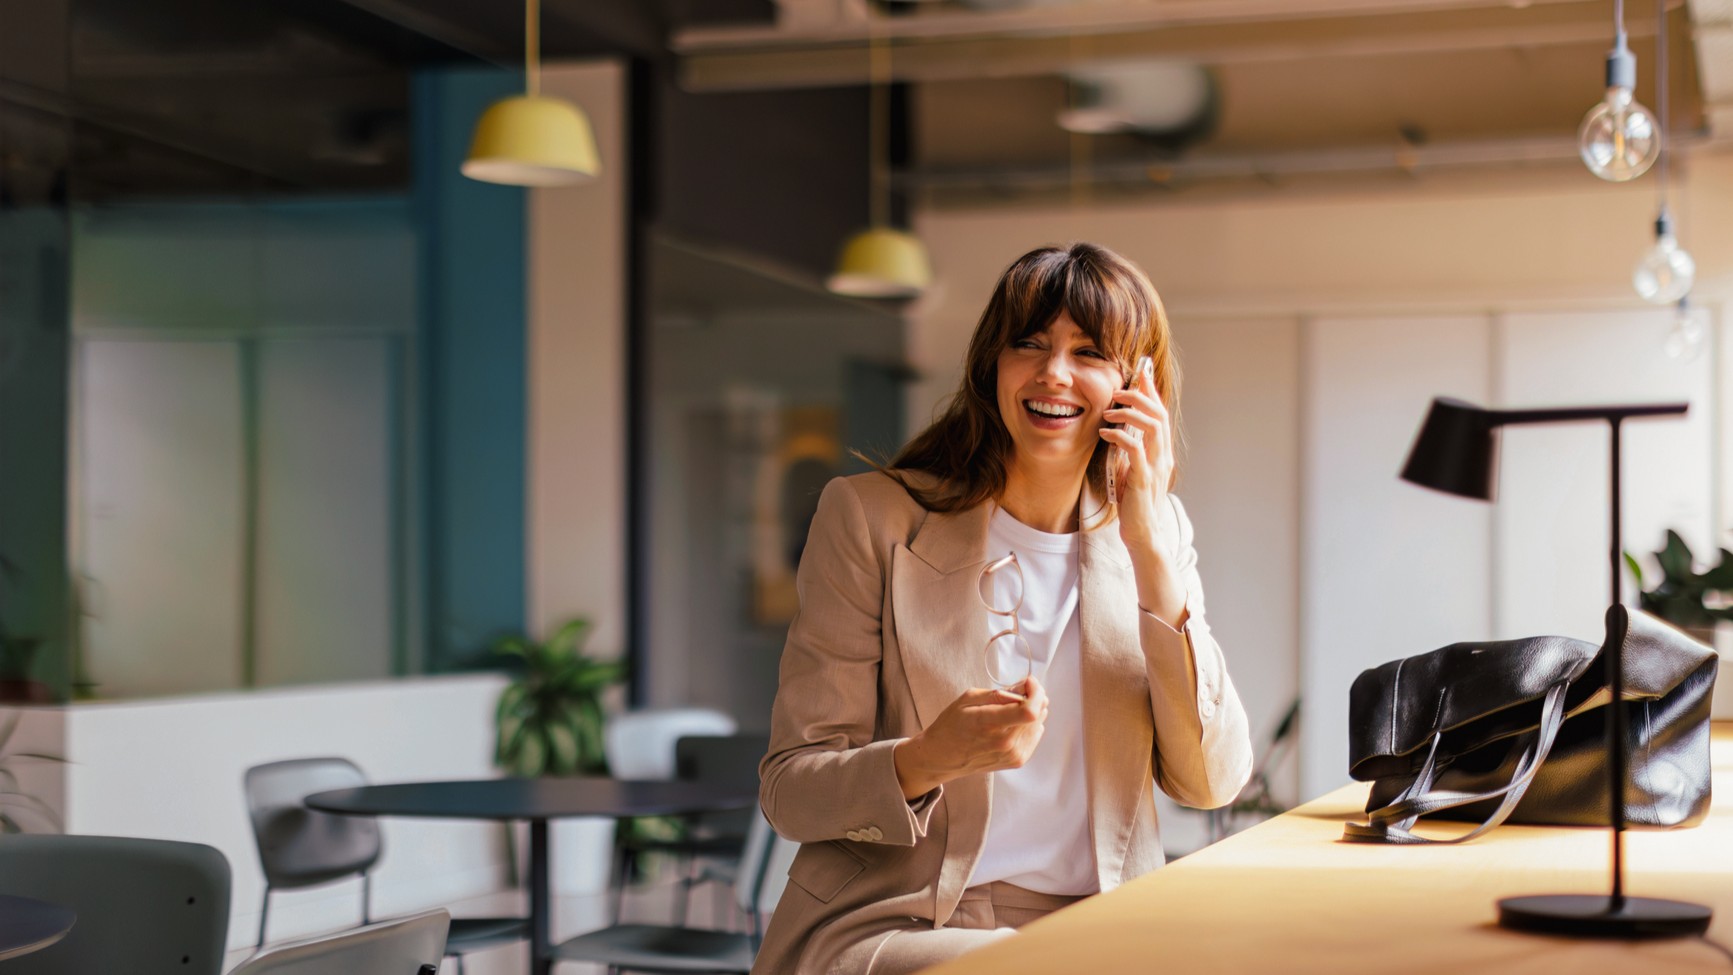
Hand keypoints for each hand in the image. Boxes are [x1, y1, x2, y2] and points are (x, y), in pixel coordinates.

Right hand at [893, 678, 1048, 798]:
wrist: (943, 757)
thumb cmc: (951, 725)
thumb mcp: (967, 699)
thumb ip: (998, 693)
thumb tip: (1025, 687)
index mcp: (990, 724)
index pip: (1029, 711)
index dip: (1036, 692)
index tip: (1028, 682)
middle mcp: (1005, 742)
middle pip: (1038, 714)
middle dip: (1033, 697)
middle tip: (1017, 692)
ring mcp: (1013, 754)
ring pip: (1039, 723)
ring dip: (1031, 711)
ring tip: (1010, 710)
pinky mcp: (1017, 761)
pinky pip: (1035, 735)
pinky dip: (1029, 725)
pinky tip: (1012, 724)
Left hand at [1100, 358, 1174, 553]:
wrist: (1142, 533)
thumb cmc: (1135, 503)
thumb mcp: (1132, 470)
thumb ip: (1130, 452)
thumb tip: (1118, 432)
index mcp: (1161, 452)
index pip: (1161, 414)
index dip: (1152, 392)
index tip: (1141, 373)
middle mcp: (1163, 456)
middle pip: (1159, 414)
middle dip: (1140, 396)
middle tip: (1118, 390)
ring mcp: (1156, 467)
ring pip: (1153, 427)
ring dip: (1130, 414)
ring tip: (1108, 411)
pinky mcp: (1144, 479)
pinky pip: (1136, 450)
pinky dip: (1121, 436)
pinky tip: (1105, 433)